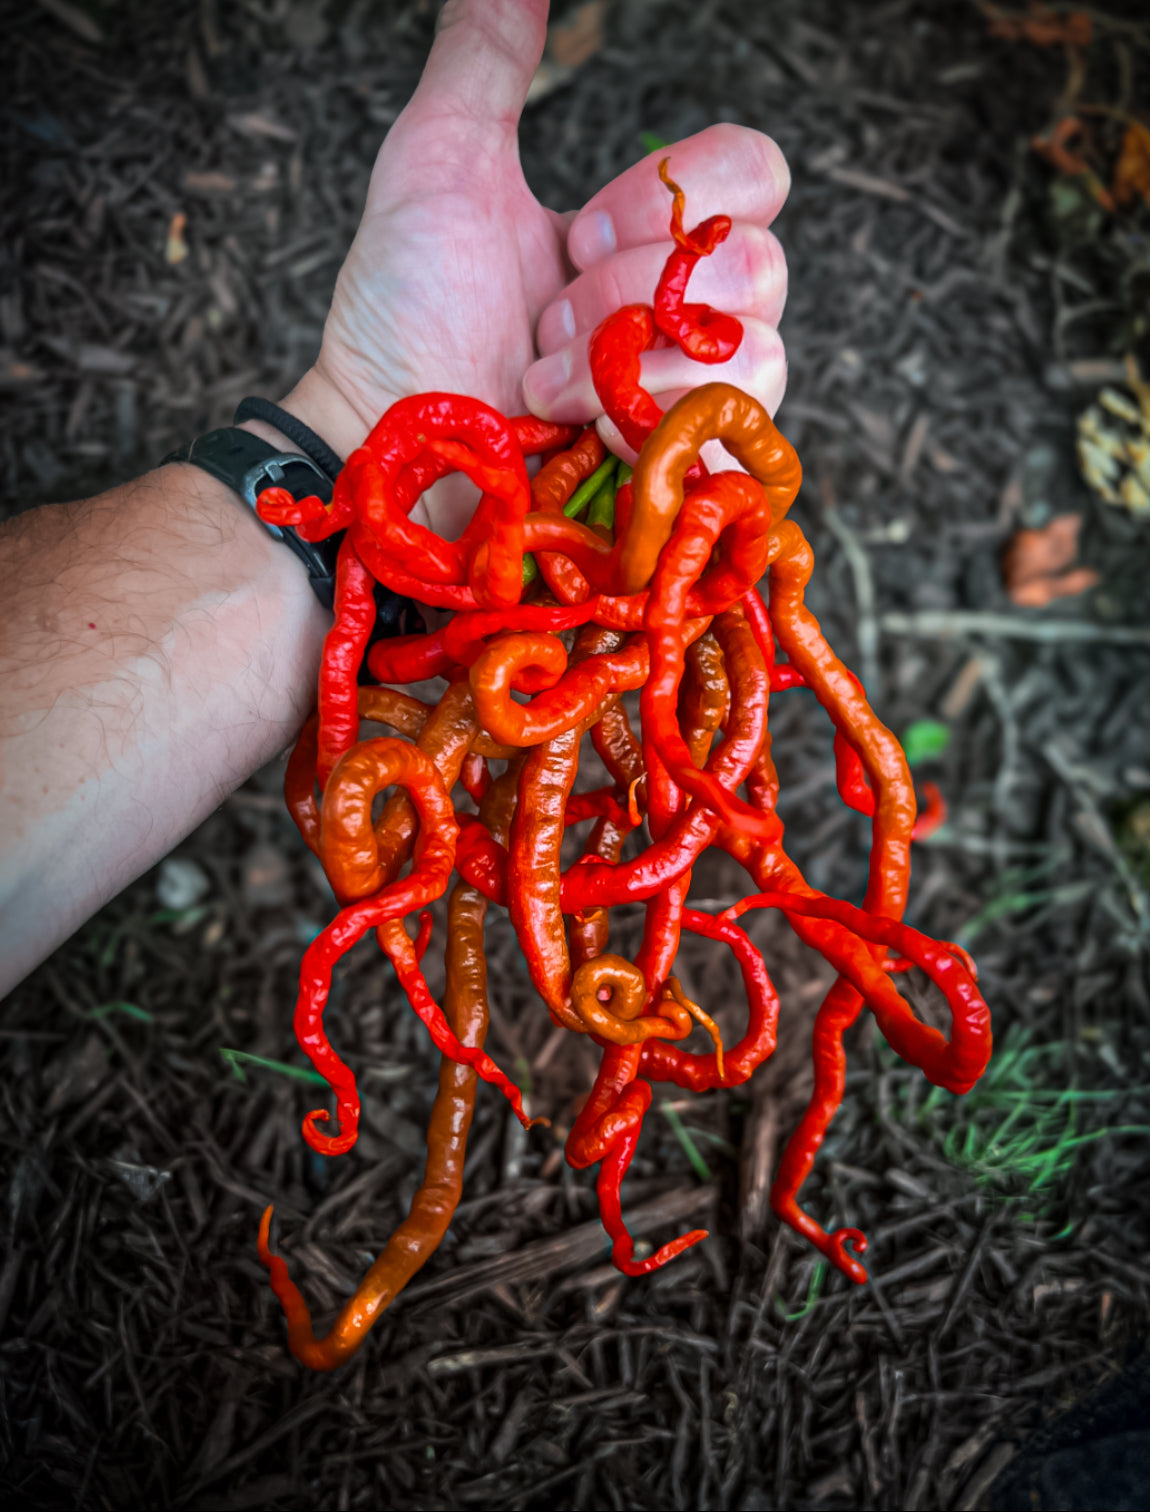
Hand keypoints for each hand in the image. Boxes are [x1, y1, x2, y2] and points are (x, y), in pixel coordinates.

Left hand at [285, 0, 789, 531]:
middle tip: (545, 320)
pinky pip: (738, 419)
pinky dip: (648, 413)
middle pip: (758, 259)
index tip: (573, 230)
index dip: (670, 194)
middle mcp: (691, 311)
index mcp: (651, 235)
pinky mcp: (691, 470)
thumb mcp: (442, 159)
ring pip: (754, 343)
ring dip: (628, 358)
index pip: (754, 172)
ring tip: (546, 381)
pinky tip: (582, 429)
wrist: (384, 431)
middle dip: (627, 288)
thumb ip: (489, 56)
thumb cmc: (403, 310)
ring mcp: (697, 395)